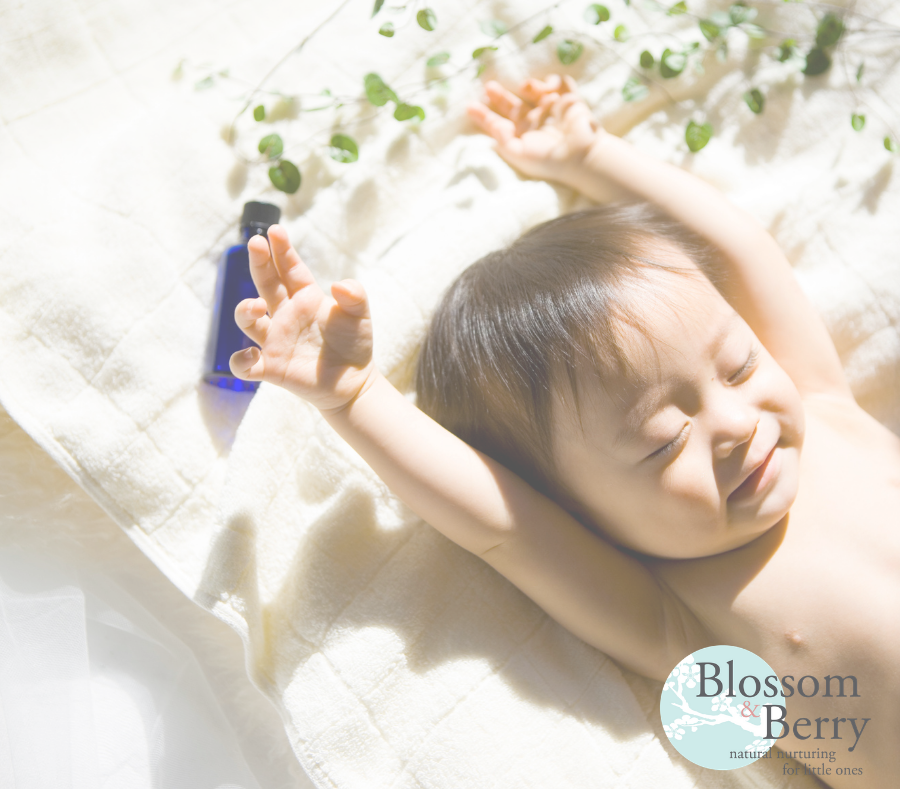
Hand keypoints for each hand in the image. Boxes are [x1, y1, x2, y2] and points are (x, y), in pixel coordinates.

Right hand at [229, 225, 376, 413]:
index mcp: (304, 297)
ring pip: (247, 320)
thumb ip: (355, 295)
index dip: (282, 250)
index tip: (275, 232)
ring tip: (257, 306)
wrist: (353, 382)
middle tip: (255, 243)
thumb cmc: (354, 344)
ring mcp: (275, 340)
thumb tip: (338, 284)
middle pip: (264, 283)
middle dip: (259, 262)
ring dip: (245, 309)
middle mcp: (284, 315)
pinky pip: (244, 365)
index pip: (289, 268)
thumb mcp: (359, 315)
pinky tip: (252, 355)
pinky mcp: (270, 368)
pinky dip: (241, 361)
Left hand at [466, 74, 603, 185]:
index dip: (483, 115)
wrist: (578, 156)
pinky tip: (549, 88)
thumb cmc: (547, 159)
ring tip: (525, 86)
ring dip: (530, 86)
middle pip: (512, 104)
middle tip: (489, 86)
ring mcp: (550, 110)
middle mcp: (534, 121)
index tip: (468, 106)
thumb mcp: (518, 153)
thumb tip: (493, 126)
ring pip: (534, 91)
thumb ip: (502, 139)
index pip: (498, 123)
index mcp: (521, 135)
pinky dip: (554, 81)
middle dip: (499, 95)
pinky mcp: (568, 100)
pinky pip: (560, 84)